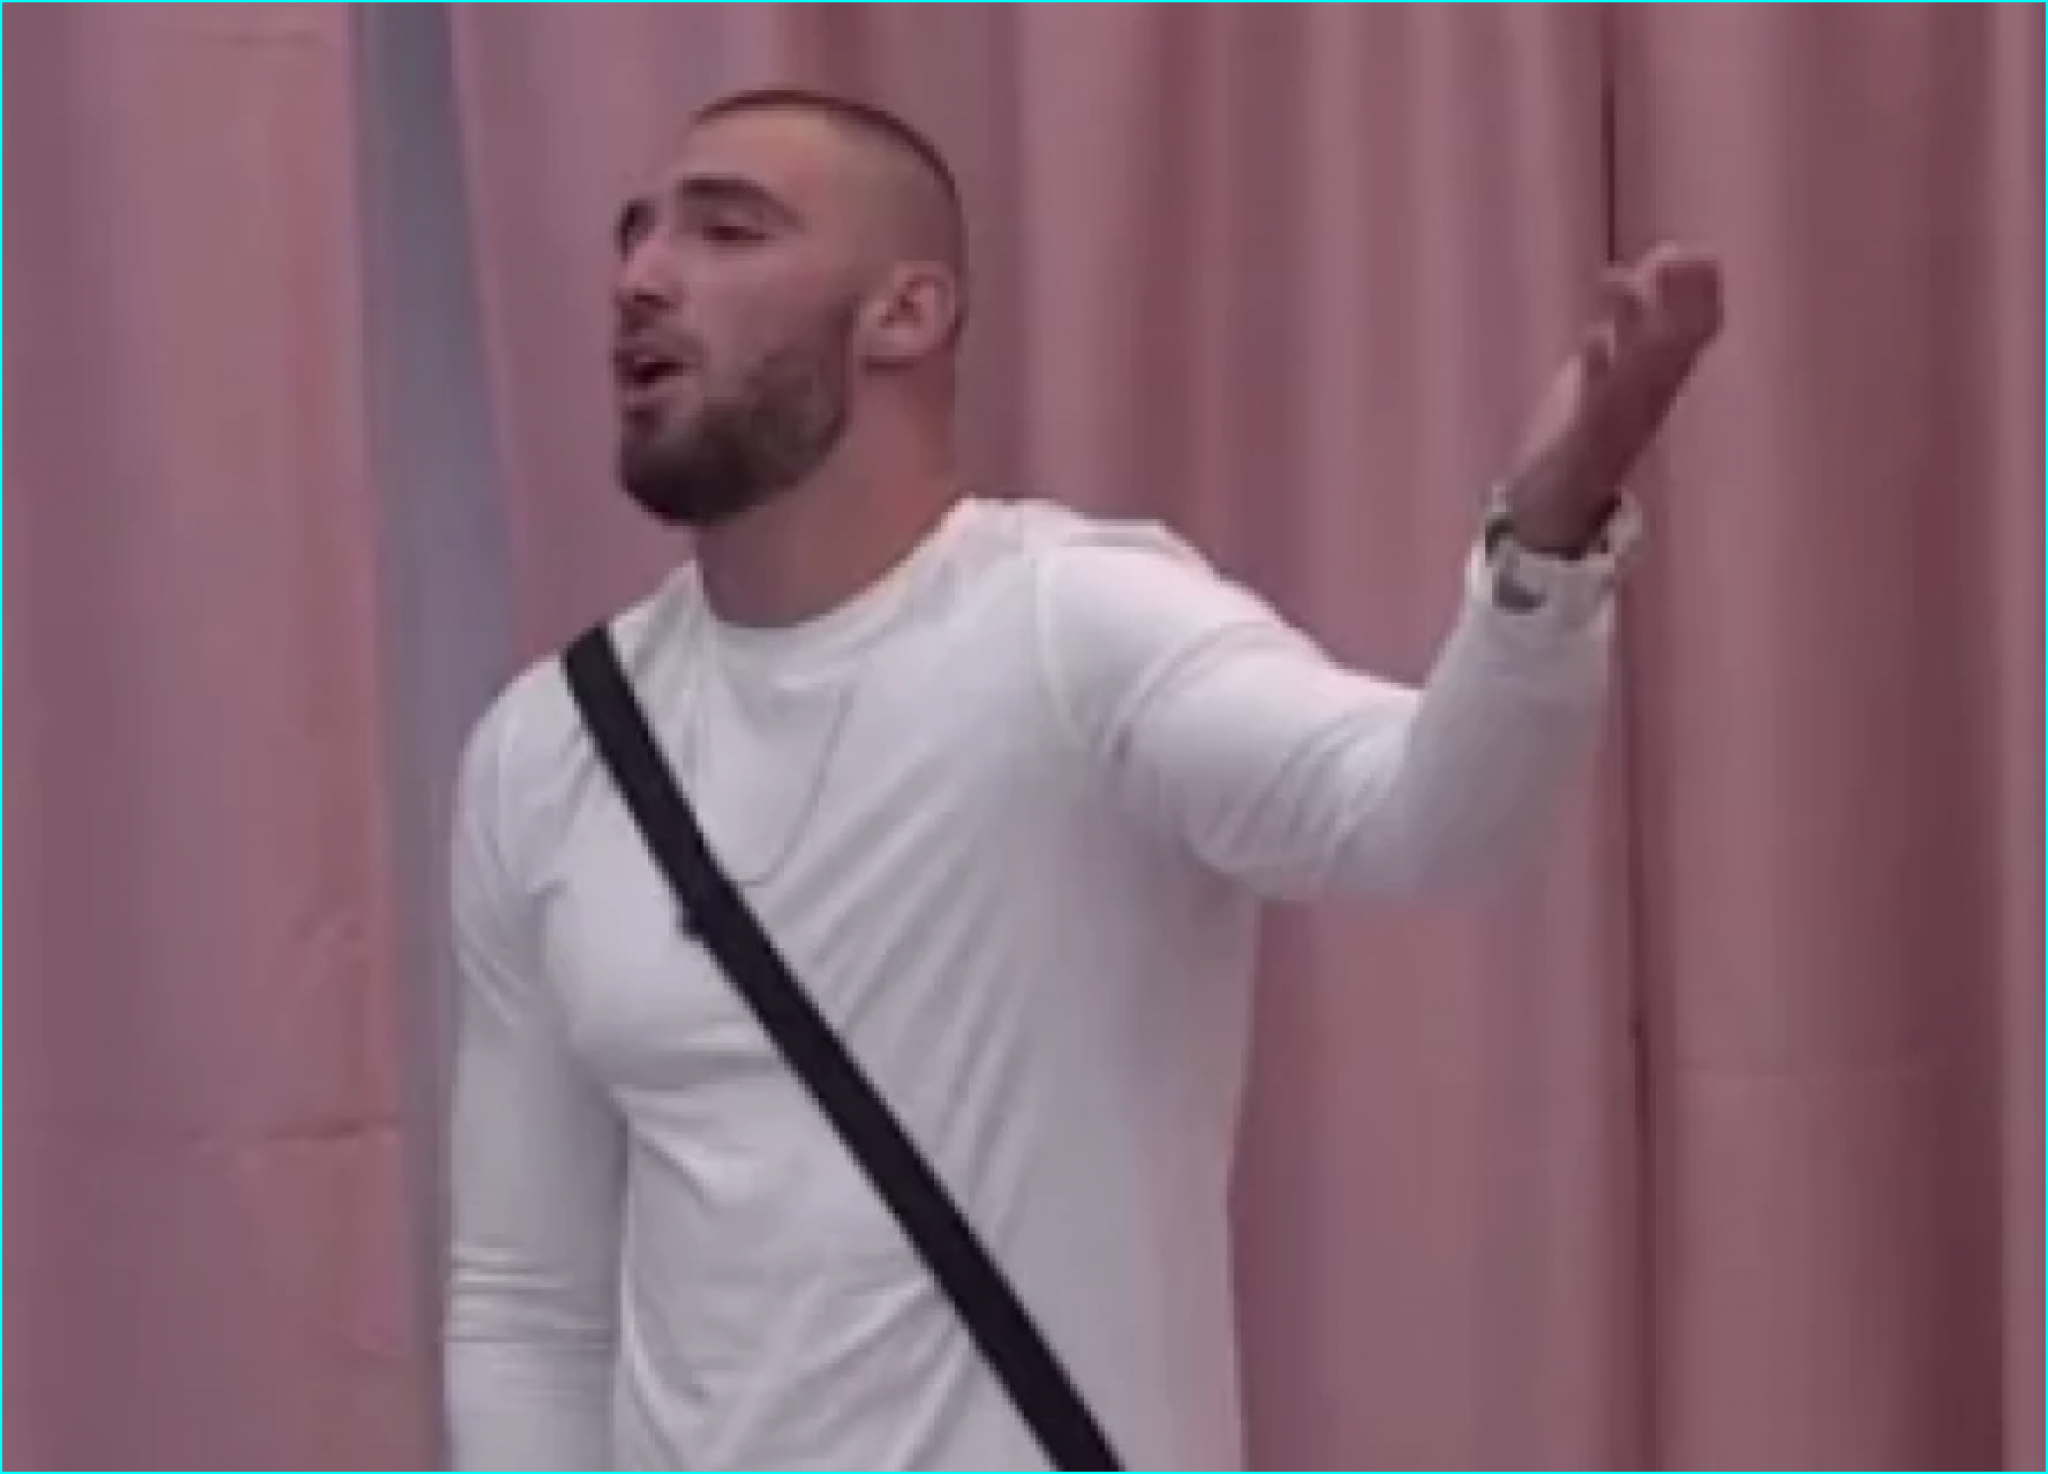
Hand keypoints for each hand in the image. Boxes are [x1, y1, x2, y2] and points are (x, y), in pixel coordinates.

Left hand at [1506, 242, 1725, 552]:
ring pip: (1636, 374)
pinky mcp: (1580, 447)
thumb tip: (1671, 255)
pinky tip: (1594, 339)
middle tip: (1689, 259)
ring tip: (1629, 283)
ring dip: (1637, 328)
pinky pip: (1592, 411)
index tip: (1704, 255)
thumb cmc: (1591, 425)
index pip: (1693, 336)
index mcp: (1660, 382)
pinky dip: (1595, 374)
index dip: (1700, 298)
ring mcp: (1615, 426)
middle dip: (1679, 307)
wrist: (1551, 507)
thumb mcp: (1622, 362)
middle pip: (1672, 351)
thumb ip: (1642, 312)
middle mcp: (1647, 402)